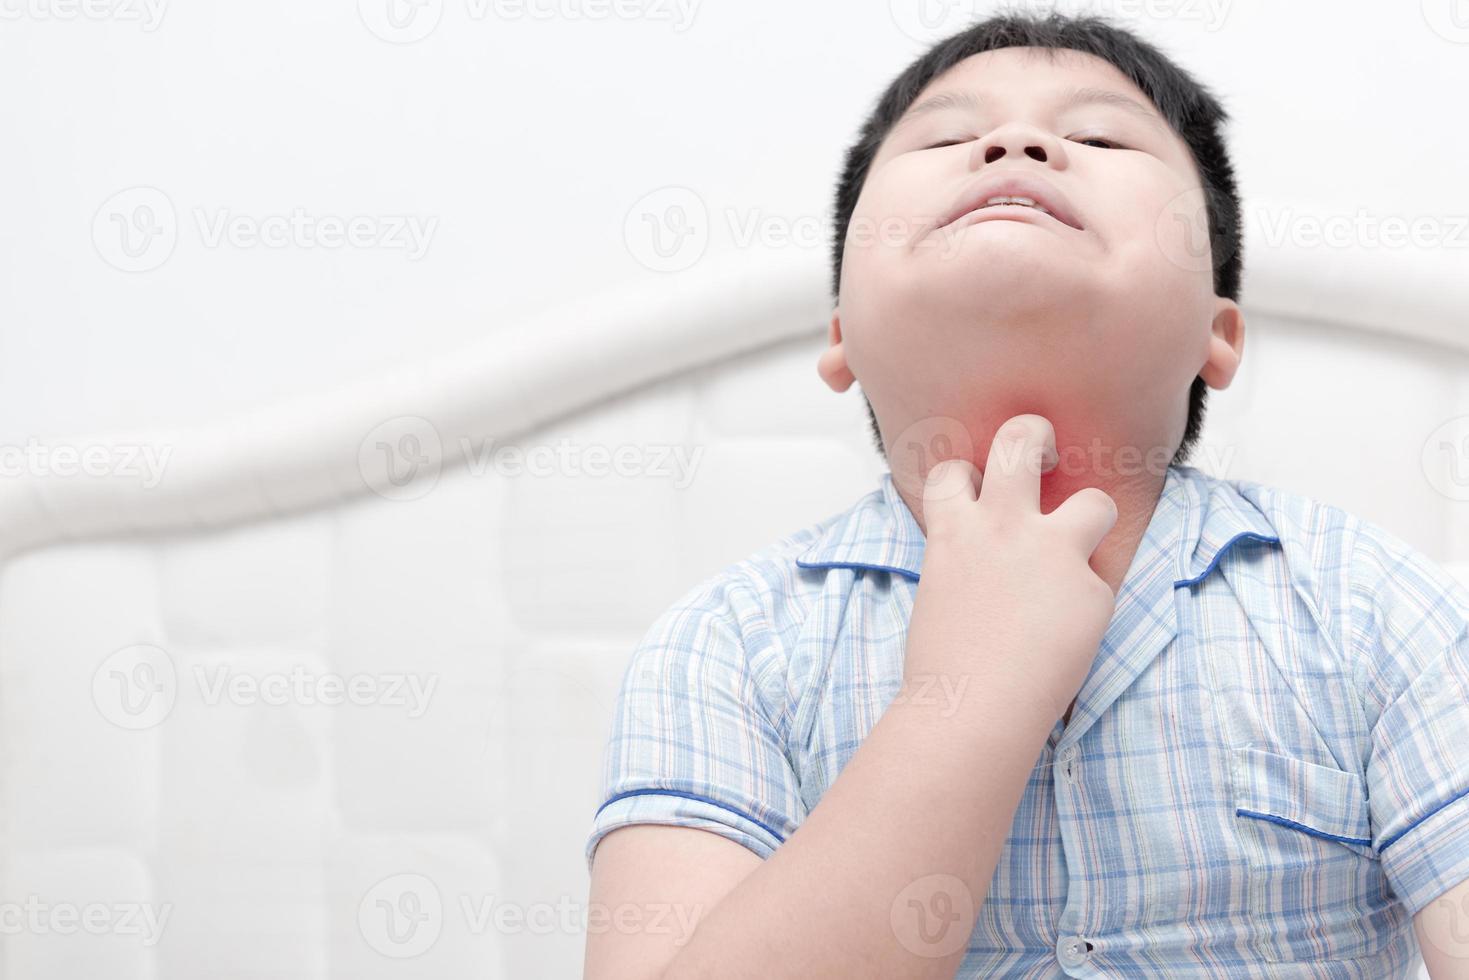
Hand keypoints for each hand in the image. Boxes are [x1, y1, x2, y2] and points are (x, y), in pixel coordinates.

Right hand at [904, 414, 1118, 722]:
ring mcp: (1052, 553)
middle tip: (1047, 454)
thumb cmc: (945, 668)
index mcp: (953, 531)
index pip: (954, 470)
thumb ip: (964, 559)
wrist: (971, 710)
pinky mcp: (1092, 590)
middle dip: (1036, 435)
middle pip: (1023, 438)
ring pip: (1097, 500)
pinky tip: (1067, 636)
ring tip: (1079, 549)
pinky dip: (1087, 605)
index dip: (969, 477)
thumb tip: (987, 559)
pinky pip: (1100, 584)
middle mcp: (1003, 525)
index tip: (981, 490)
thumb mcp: (939, 594)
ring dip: (1093, 520)